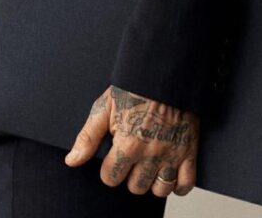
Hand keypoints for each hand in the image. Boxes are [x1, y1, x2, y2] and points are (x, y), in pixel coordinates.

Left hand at [64, 85, 199, 197]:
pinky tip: (168, 175)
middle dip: (130, 175)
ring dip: (152, 182)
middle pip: (135, 186)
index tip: (113, 157)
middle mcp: (150, 153)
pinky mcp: (189, 151)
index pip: (111, 178)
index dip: (109, 169)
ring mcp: (172, 153)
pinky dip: (178, 185)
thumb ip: (88, 137)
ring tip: (148, 167)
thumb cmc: (133, 88)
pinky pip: (185, 184)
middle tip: (131, 159)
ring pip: (160, 190)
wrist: (164, 72)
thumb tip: (72, 161)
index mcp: (127, 143)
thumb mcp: (105, 107)